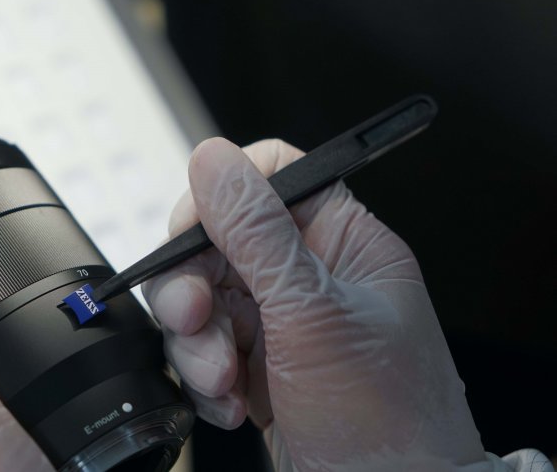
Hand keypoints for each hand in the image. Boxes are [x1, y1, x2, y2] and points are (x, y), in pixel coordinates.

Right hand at [144, 138, 489, 469]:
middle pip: (218, 242)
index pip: (272, 177)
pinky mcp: (255, 364)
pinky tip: (231, 403)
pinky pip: (201, 346)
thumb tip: (214, 158)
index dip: (221, 195)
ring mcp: (279, 321)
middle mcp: (307, 275)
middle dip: (194, 286)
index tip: (192, 233)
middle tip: (194, 319)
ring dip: (197, 341)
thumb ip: (256, 232)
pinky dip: (203, 377)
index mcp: (342, 242)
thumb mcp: (313, 314)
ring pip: (201, 297)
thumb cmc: (385, 420)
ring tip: (220, 379)